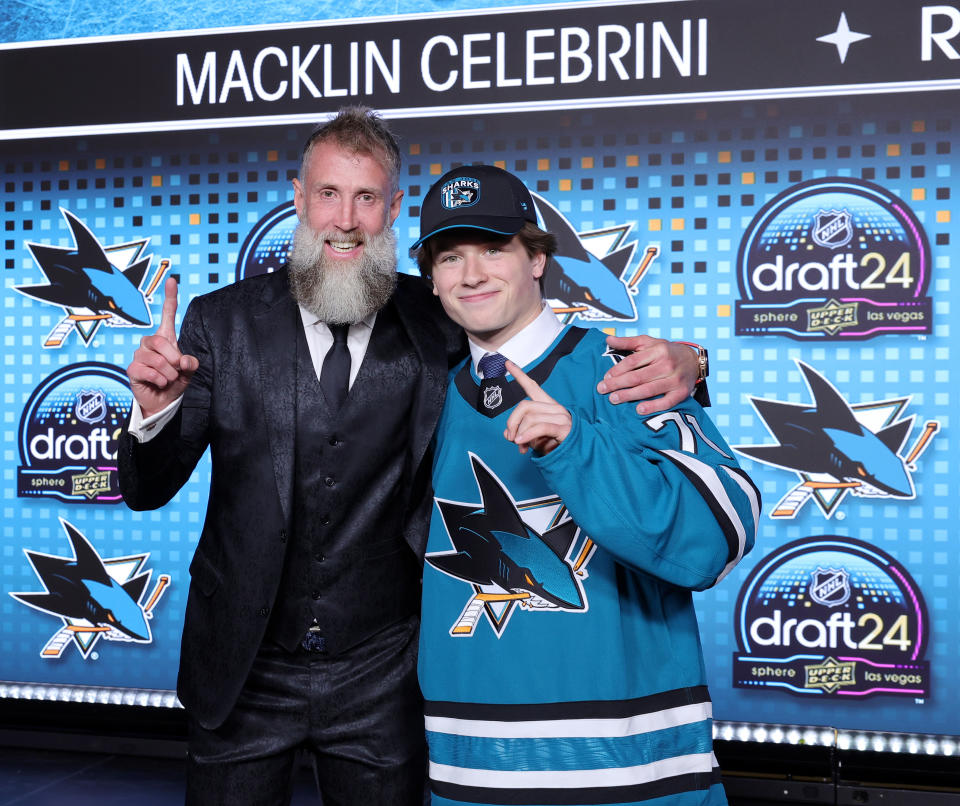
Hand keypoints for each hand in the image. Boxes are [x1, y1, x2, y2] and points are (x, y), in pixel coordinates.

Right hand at [127, 277, 198, 417]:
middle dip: (174, 359)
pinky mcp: (132, 369)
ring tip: (169, 379)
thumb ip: (190, 364)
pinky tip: (159, 383)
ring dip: (169, 373)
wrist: (163, 402)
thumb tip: (185, 360)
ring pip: (156, 359)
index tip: (172, 280)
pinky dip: (159, 380)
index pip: (167, 315)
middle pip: (161, 341)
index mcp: (165, 339)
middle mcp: (149, 343)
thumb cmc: (175, 382)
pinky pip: (147, 371)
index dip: (170, 298)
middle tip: (178, 370)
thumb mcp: (188, 372)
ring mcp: (139, 355)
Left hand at [503, 360, 571, 455]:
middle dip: (513, 422)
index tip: (507, 363)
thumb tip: (508, 434)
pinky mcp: (564, 428)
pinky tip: (521, 443)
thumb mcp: (534, 438)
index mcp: (548, 406)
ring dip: (520, 434)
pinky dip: (527, 435)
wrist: (579, 456)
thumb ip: (521, 432)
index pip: (532, 387)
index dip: (519, 375)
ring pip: (530, 418)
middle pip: (524, 406)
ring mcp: (561, 417)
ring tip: (521, 446)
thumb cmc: (557, 446)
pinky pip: (540, 427)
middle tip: (511, 438)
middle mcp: (555, 408)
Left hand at [597, 335, 697, 414]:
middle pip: (637, 377)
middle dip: (618, 384)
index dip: (617, 370)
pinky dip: (653, 406)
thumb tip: (608, 339)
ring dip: (629, 395)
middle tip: (602, 389)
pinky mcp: (681, 393)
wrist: (693, 360)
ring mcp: (675, 379)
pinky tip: (639, 409)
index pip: (633, 362)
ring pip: (648, 389)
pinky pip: (666, 402)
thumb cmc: (666, 351)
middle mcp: (667, 364)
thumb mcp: (649, 342)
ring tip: (614, 399)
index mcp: (658, 350)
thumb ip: (628, 342)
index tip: (606, 377)